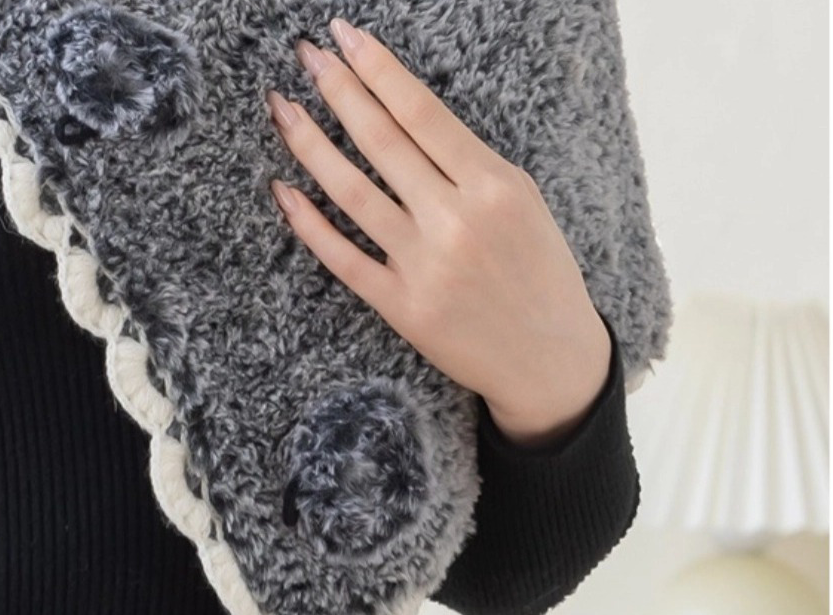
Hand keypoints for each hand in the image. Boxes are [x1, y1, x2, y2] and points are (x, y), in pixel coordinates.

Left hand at [265, 18, 611, 446]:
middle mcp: (455, 220)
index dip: (376, 68)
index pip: (421, 112)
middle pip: (380, 140)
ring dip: (309, 144)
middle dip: (336, 89)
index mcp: (495, 185)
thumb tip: (404, 116)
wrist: (550, 361)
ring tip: (282, 108)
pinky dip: (307, 222)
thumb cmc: (540, 274)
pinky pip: (341, 256)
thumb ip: (470, 164)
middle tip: (305, 56)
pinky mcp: (400, 306)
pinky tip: (282, 189)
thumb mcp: (525, 203)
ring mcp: (424, 266)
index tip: (344, 35)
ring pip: (350, 191)